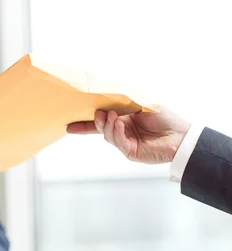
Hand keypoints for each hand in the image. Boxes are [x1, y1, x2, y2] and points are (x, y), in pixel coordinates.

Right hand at [66, 108, 190, 163]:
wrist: (181, 134)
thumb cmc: (165, 117)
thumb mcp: (141, 104)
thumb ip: (123, 101)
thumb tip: (105, 98)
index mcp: (124, 119)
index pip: (101, 120)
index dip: (85, 121)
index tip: (70, 122)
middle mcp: (122, 131)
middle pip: (100, 128)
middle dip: (92, 122)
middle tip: (95, 114)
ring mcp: (125, 142)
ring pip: (107, 135)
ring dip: (107, 125)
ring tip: (112, 115)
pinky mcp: (130, 152)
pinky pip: (118, 142)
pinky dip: (116, 132)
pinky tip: (120, 124)